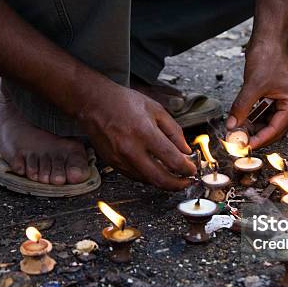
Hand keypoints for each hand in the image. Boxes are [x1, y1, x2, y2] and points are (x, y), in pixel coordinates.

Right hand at [78, 84, 195, 190]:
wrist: (93, 102)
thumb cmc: (124, 102)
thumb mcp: (156, 109)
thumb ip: (174, 132)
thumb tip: (186, 152)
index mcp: (144, 132)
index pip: (172, 160)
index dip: (187, 169)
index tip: (193, 169)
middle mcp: (131, 149)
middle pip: (160, 179)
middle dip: (178, 184)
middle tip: (187, 181)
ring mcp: (120, 159)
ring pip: (148, 180)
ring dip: (164, 181)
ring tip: (174, 175)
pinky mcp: (112, 163)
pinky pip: (135, 176)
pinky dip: (149, 177)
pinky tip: (157, 170)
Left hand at [226, 45, 287, 148]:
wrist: (267, 39)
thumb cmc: (267, 57)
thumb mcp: (252, 85)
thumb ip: (242, 107)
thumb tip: (232, 126)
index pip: (276, 128)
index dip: (260, 139)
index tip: (246, 146)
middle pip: (273, 129)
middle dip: (256, 135)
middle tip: (239, 141)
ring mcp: (281, 100)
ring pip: (266, 122)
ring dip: (252, 127)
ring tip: (237, 132)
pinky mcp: (272, 96)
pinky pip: (262, 113)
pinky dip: (251, 118)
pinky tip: (239, 121)